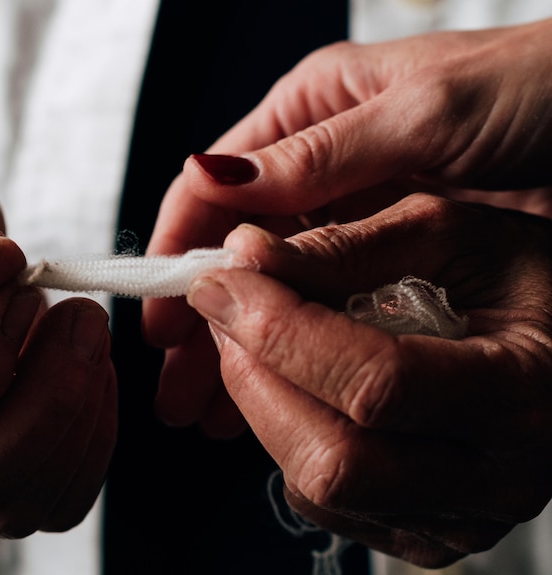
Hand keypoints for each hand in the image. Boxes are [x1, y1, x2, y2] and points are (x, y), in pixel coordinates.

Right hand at [145, 18, 551, 431]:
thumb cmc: (540, 88)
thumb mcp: (426, 115)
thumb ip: (318, 155)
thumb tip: (208, 178)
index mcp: (310, 112)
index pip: (213, 186)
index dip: (179, 253)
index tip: (164, 317)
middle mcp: (321, 168)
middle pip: (234, 250)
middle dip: (204, 320)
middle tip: (180, 389)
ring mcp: (356, 218)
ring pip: (274, 290)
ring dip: (243, 348)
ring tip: (215, 413)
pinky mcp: (393, 259)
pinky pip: (325, 309)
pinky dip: (297, 351)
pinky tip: (280, 394)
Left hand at [186, 193, 551, 566]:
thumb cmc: (525, 281)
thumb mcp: (451, 235)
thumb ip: (346, 247)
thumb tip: (245, 256)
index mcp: (522, 388)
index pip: (374, 383)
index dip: (279, 331)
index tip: (222, 284)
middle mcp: (498, 473)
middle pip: (335, 457)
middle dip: (255, 376)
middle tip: (227, 310)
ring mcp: (461, 515)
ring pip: (320, 486)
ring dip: (261, 403)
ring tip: (256, 339)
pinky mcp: (424, 530)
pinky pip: (324, 502)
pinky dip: (286, 436)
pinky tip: (298, 383)